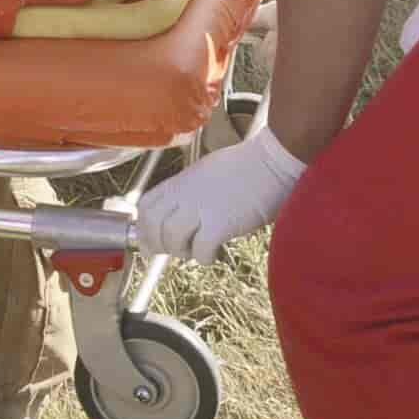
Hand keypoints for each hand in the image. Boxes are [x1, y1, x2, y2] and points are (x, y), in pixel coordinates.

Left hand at [136, 124, 306, 260]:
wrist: (274, 161)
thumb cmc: (248, 167)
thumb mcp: (207, 172)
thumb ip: (190, 190)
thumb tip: (179, 214)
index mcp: (181, 180)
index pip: (146, 206)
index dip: (144, 228)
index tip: (151, 242)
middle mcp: (185, 193)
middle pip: (153, 225)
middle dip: (158, 244)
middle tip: (175, 251)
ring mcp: (201, 208)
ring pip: (172, 239)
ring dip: (181, 251)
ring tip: (197, 251)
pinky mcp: (221, 223)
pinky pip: (200, 250)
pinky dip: (204, 257)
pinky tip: (215, 252)